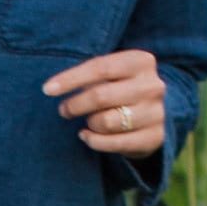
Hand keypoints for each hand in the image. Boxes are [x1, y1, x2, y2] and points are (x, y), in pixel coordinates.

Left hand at [44, 45, 168, 157]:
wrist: (159, 110)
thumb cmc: (122, 86)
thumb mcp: (113, 72)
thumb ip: (90, 74)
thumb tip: (52, 88)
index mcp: (141, 61)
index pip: (100, 68)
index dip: (70, 79)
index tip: (47, 89)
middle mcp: (153, 86)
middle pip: (100, 96)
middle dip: (74, 105)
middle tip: (64, 110)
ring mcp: (156, 113)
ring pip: (105, 122)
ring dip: (89, 123)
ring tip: (87, 121)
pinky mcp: (155, 137)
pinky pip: (114, 144)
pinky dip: (94, 141)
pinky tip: (86, 136)